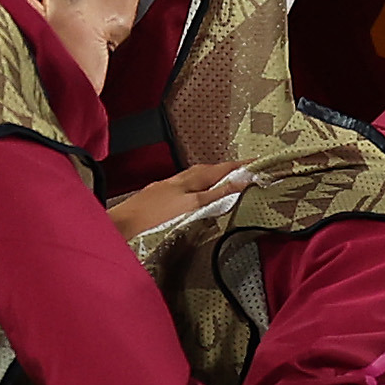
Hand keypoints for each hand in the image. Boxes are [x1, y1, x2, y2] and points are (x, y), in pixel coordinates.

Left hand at [104, 160, 248, 234]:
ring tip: (227, 180)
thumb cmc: (155, 214)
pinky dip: (201, 186)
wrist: (125, 222)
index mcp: (192, 179)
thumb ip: (216, 194)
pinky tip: (198, 194)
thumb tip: (241, 181)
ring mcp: (171, 186)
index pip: (224, 168)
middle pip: (211, 170)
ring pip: (199, 177)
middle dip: (230, 168)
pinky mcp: (163, 194)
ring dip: (214, 177)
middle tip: (246, 170)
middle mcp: (182, 178)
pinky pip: (189, 185)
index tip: (258, 161)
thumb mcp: (192, 205)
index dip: (242, 165)